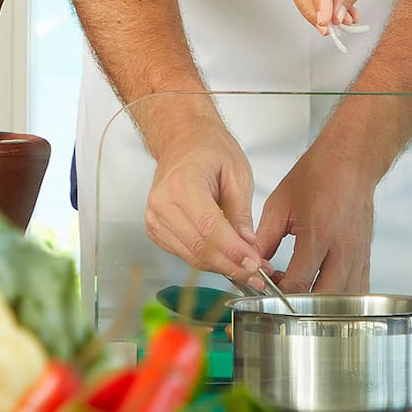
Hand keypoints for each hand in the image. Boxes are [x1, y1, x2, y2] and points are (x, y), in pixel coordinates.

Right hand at [145, 125, 261, 282]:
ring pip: (190, 256)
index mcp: (183, 184)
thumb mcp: (237, 173)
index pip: (209, 229)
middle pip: (199, 248)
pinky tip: (224, 259)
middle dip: (231, 265)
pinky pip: (182, 253)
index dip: (233, 251)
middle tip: (256, 272)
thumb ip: (241, 212)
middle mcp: (163, 203)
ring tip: (246, 268)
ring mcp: (155, 217)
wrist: (182, 139)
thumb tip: (248, 245)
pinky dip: (205, 260)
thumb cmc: (209, 148)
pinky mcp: (155, 228)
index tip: (254, 263)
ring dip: (220, 267)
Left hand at [257, 144, 375, 293]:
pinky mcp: (366, 255)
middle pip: (323, 298)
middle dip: (299, 303)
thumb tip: (251, 263)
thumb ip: (264, 238)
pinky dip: (339, 296)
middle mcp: (342, 248)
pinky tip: (323, 287)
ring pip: (343, 299)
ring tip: (302, 291)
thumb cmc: (318, 175)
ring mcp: (358, 254)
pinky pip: (357, 288)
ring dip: (320, 303)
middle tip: (283, 294)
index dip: (278, 291)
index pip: (298, 282)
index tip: (267, 287)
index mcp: (318, 234)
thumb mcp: (280, 203)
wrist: (351, 159)